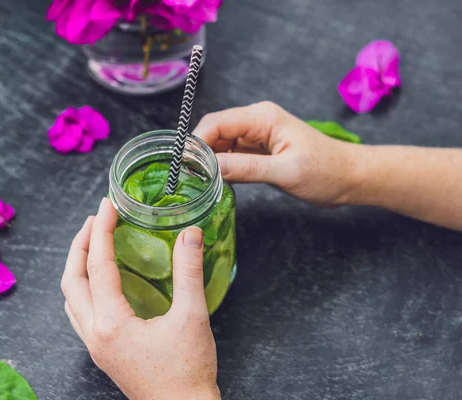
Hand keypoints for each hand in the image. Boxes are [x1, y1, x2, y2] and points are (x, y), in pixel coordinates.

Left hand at [61, 198, 220, 399]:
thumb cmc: (188, 372)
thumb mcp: (192, 317)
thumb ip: (188, 272)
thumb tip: (190, 234)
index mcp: (111, 324)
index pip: (98, 266)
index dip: (101, 231)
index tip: (107, 205)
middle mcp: (95, 334)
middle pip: (71, 280)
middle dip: (81, 244)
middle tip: (96, 219)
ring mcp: (95, 346)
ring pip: (71, 298)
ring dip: (78, 266)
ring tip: (94, 242)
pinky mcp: (103, 352)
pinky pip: (79, 313)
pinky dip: (83, 288)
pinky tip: (99, 281)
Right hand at [193, 101, 358, 206]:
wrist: (350, 178)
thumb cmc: (326, 171)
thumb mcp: (286, 172)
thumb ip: (247, 168)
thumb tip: (212, 167)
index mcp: (262, 117)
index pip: (216, 122)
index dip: (196, 141)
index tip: (184, 164)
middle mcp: (256, 122)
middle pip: (214, 131)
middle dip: (200, 152)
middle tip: (189, 177)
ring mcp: (257, 136)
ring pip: (220, 144)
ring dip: (210, 160)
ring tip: (200, 181)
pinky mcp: (259, 151)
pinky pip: (231, 155)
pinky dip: (222, 166)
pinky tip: (218, 180)